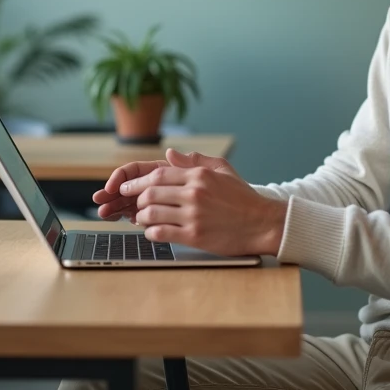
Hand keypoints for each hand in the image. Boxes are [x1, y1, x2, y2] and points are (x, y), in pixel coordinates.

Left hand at [116, 150, 285, 255]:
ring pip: (151, 214)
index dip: (137, 181)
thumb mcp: (223, 170)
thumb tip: (169, 153)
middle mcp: (194, 193)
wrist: (262, 223)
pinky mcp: (194, 236)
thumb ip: (195, 160)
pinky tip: (153, 232)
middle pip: (150, 193)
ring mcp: (193, 215)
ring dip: (141, 217)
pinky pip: (161, 233)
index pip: (158, 174)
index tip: (127, 187)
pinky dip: (150, 232)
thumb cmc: (243, 198)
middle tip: (131, 204)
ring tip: (141, 219)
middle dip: (135, 199)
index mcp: (199, 176)